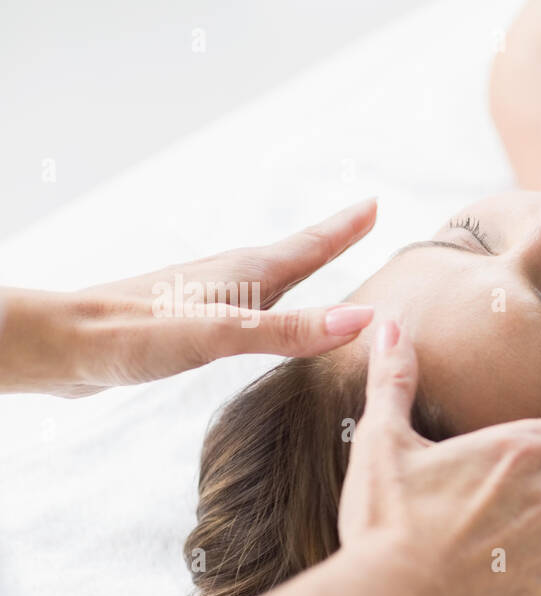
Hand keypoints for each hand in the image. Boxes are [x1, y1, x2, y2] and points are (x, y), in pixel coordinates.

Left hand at [0, 199, 378, 396]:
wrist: (64, 344)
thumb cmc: (135, 335)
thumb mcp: (221, 334)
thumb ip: (289, 330)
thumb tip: (361, 320)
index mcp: (244, 274)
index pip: (309, 246)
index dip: (344, 228)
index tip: (373, 205)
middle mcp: (230, 279)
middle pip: (294, 255)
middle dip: (330, 241)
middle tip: (359, 224)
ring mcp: (207, 299)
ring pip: (268, 279)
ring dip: (300, 268)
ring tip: (319, 264)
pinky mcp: (188, 322)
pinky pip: (247, 306)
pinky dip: (271, 303)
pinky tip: (259, 316)